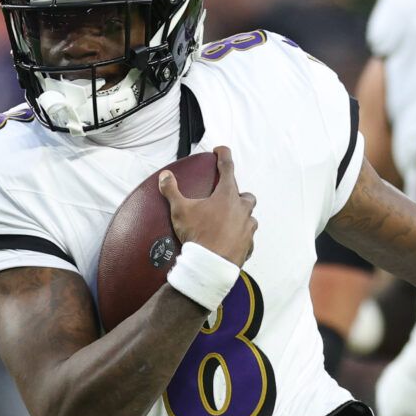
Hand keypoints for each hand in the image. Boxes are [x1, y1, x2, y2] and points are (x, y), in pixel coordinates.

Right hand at [160, 145, 256, 264]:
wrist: (209, 266)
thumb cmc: (197, 235)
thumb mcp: (180, 210)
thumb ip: (172, 191)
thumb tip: (165, 176)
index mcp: (227, 196)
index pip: (227, 168)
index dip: (224, 155)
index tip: (221, 150)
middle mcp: (242, 209)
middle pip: (246, 196)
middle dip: (238, 194)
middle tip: (227, 198)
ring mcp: (247, 228)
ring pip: (250, 218)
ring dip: (242, 217)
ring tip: (229, 222)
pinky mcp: (248, 246)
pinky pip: (248, 240)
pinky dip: (242, 238)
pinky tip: (233, 242)